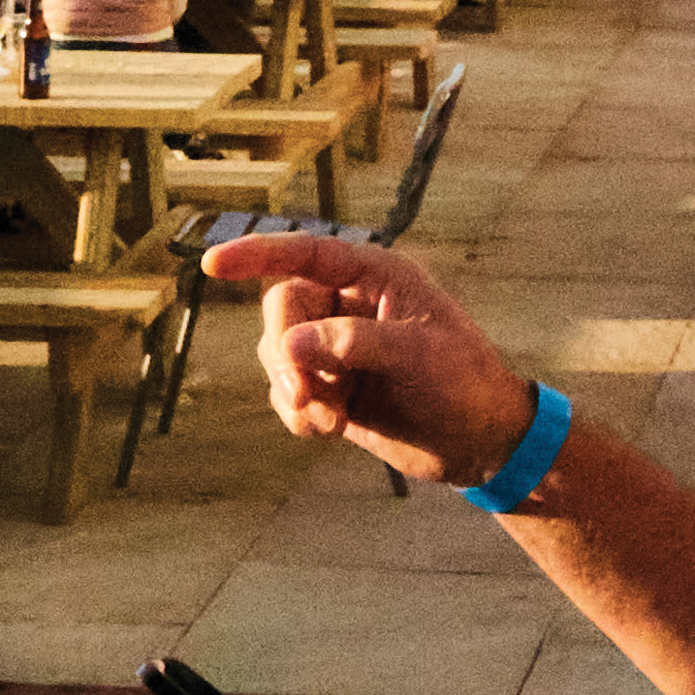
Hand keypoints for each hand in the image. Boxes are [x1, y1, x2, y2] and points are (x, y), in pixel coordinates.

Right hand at [201, 231, 537, 486]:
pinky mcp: (332, 387)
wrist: (481, 442)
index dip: (259, 253)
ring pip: (279, 353)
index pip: (308, 252)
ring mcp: (338, 347)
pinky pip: (287, 391)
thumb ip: (352, 344)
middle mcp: (350, 304)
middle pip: (283, 308)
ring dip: (294, 389)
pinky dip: (297, 412)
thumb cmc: (463, 383)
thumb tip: (289, 346)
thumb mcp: (417, 356)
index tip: (214, 263)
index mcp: (377, 276)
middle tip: (305, 394)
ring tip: (330, 420)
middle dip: (285, 353)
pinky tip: (327, 430)